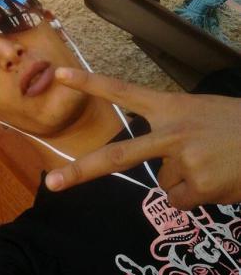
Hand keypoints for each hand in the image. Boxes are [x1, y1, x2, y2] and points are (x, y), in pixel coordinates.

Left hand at [46, 68, 240, 209]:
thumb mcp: (202, 112)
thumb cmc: (237, 124)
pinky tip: (218, 180)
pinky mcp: (199, 186)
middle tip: (52, 183)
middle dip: (82, 172)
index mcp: (171, 106)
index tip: (60, 74)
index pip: (123, 90)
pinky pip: (180, 200)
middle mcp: (171, 131)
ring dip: (183, 180)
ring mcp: (184, 160)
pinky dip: (196, 196)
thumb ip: (173, 132)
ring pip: (163, 184)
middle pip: (118, 155)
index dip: (90, 83)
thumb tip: (159, 173)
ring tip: (213, 164)